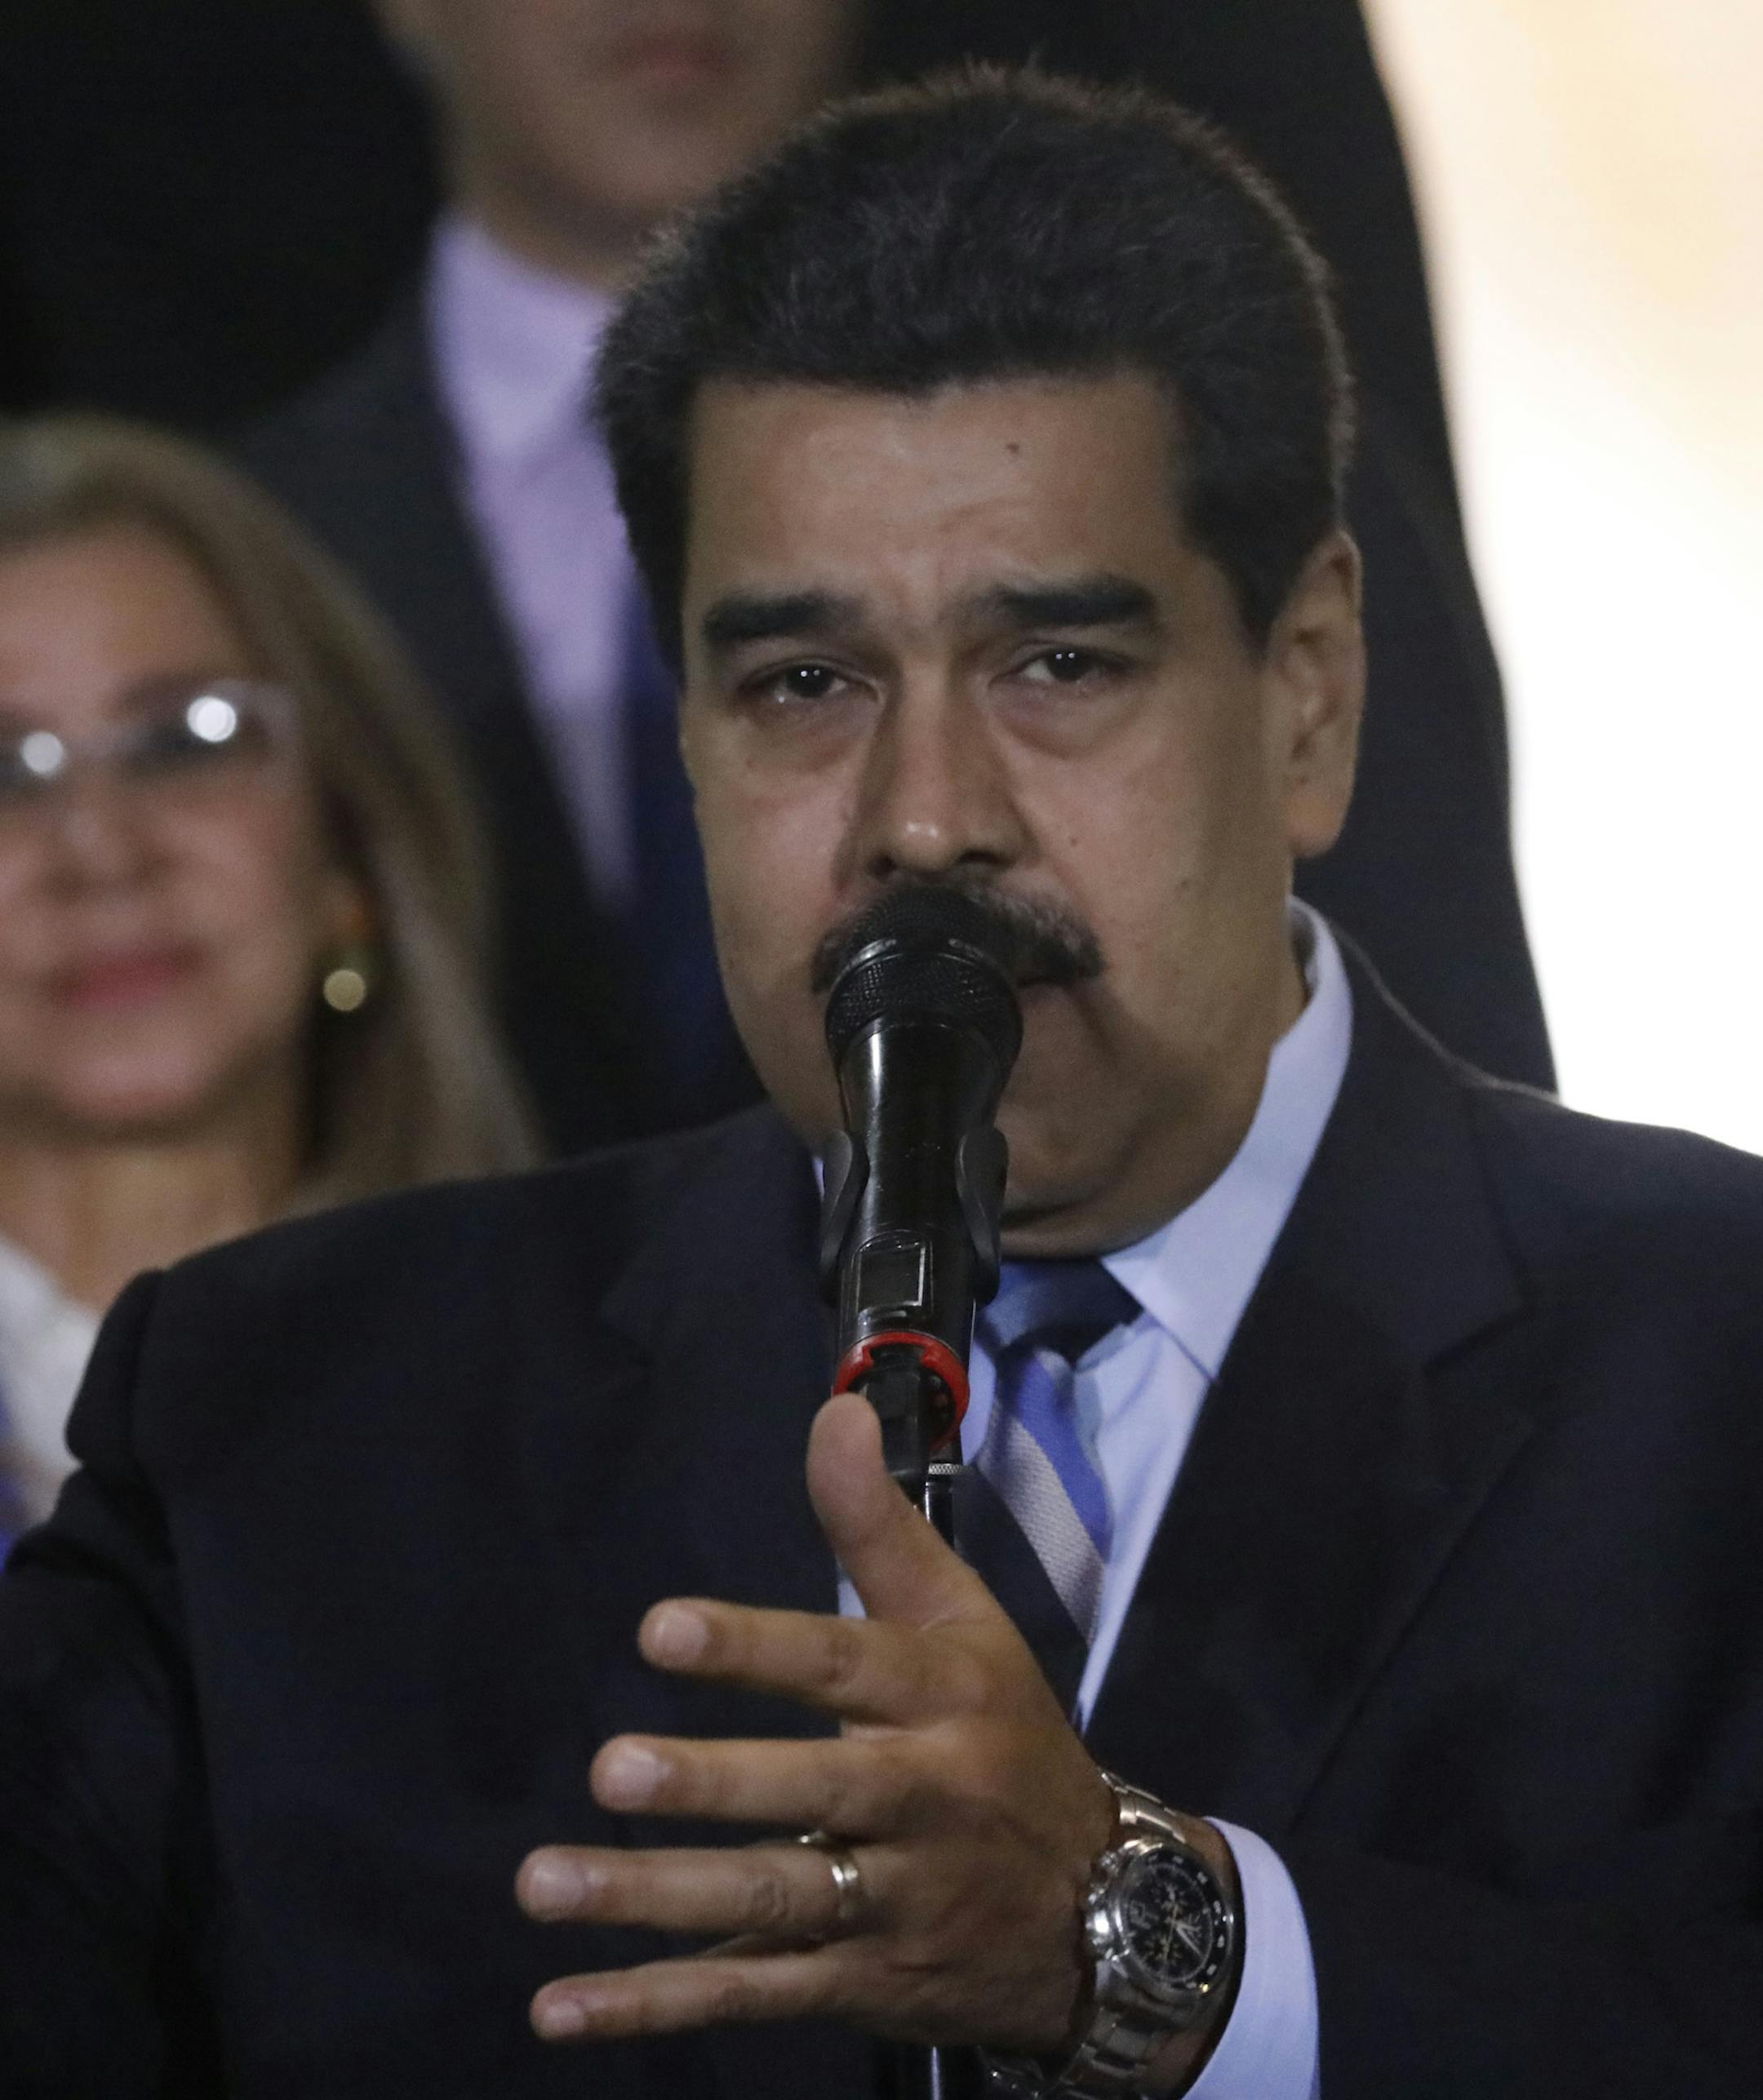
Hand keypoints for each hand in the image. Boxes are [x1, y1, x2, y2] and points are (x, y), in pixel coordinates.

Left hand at [516, 1389, 1115, 2051]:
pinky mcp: (860, 1984)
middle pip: (813, 1793)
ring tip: (544, 1882)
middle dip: (713, 1786)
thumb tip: (832, 1407)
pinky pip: (753, 1994)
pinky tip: (558, 2006)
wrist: (1111, 1917)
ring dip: (655, 1900)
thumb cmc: (1010, 1738)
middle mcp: (921, 1802)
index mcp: (942, 1699)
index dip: (755, 1647)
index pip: (845, 1665)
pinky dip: (657, 2004)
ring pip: (771, 1903)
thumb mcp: (965, 1622)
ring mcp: (890, 1904)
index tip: (658, 1627)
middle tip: (609, 1770)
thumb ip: (880, 1526)